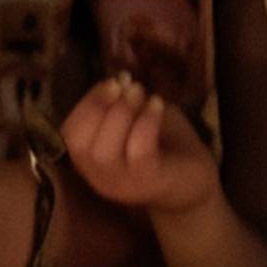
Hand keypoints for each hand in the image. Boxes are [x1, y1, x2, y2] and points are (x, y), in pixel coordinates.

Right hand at [61, 74, 218, 217]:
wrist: (196, 184)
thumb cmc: (164, 148)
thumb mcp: (139, 121)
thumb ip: (125, 106)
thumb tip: (120, 81)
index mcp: (90, 162)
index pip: (70, 134)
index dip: (85, 104)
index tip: (108, 82)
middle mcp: (99, 177)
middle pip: (79, 144)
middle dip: (97, 106)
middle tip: (122, 85)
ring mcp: (122, 184)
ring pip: (104, 151)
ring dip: (120, 113)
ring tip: (140, 93)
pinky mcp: (148, 182)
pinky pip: (139, 151)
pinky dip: (146, 122)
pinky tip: (157, 104)